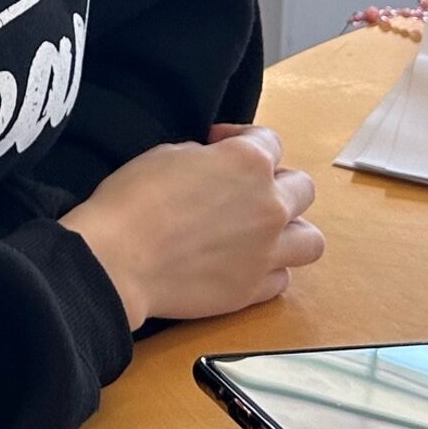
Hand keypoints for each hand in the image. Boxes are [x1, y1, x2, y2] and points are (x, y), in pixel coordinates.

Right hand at [58, 123, 323, 328]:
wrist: (117, 260)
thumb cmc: (133, 201)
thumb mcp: (167, 154)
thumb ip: (207, 158)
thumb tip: (215, 167)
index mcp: (249, 163)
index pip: (269, 140)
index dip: (240, 137)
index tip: (218, 144)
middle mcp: (270, 205)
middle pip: (302, 188)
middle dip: (276, 183)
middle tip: (246, 191)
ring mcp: (266, 252)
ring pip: (310, 240)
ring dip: (291, 231)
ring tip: (265, 232)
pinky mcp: (251, 290)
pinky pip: (282, 278)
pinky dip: (269, 269)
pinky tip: (246, 264)